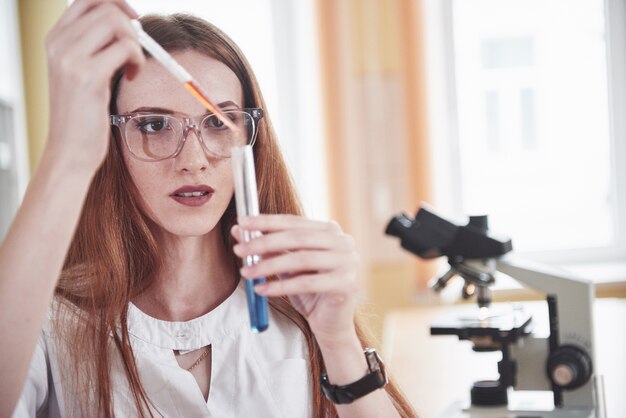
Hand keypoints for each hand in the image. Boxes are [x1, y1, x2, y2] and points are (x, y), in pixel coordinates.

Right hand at [45, 0, 144, 170]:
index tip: (134, 20)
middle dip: (130, 27)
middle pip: (105, 8)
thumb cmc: (82, 114)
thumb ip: (94, 46)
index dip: (115, 2)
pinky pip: (126, 48)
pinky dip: (137, 60)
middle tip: (136, 52)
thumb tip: (126, 23)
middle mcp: (58, 43)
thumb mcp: (82, 73)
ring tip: (133, 67)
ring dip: (135, 44)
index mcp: (55, 39)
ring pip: (117, 24)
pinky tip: (132, 77)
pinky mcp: (87, 76)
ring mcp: (70, 58)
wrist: (70, 150)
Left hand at [232, 215, 360, 345]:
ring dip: (269, 265)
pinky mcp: (346, 283)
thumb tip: (238, 230)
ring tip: (246, 273)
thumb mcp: (286, 266)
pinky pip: (307, 283)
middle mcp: (343, 242)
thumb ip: (268, 247)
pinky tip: (261, 290)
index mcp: (330, 230)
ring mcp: (348, 262)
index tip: (242, 221)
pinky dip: (280, 286)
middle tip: (239, 250)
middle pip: (297, 237)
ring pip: (301, 259)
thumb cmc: (310, 291)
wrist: (331, 323)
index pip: (294, 221)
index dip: (267, 221)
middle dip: (264, 242)